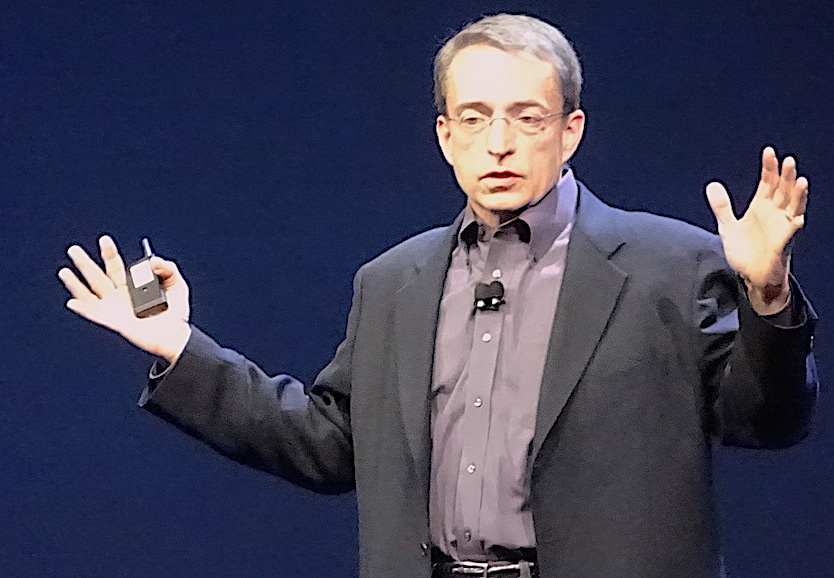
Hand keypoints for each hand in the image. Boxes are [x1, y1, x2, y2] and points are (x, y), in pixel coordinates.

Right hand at [58, 235, 191, 362]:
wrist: (176, 336)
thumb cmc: (176, 313)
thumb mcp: (177, 284)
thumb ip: (168, 268)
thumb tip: (153, 260)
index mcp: (131, 285)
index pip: (115, 266)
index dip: (109, 253)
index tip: (104, 240)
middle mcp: (119, 296)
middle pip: (97, 276)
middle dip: (85, 263)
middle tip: (73, 249)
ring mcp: (114, 310)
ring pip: (90, 294)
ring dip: (75, 283)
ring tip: (64, 271)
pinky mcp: (114, 323)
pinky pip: (94, 315)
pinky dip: (83, 309)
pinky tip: (72, 302)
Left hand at [706, 147, 807, 314]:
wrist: (752, 278)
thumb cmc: (745, 253)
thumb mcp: (728, 227)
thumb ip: (722, 206)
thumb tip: (712, 184)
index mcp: (761, 207)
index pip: (767, 182)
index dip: (769, 167)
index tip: (768, 151)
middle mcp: (774, 213)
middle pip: (782, 188)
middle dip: (784, 174)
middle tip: (785, 159)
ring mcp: (782, 225)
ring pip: (792, 203)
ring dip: (796, 190)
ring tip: (798, 176)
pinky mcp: (785, 239)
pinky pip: (794, 223)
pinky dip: (797, 212)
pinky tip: (800, 205)